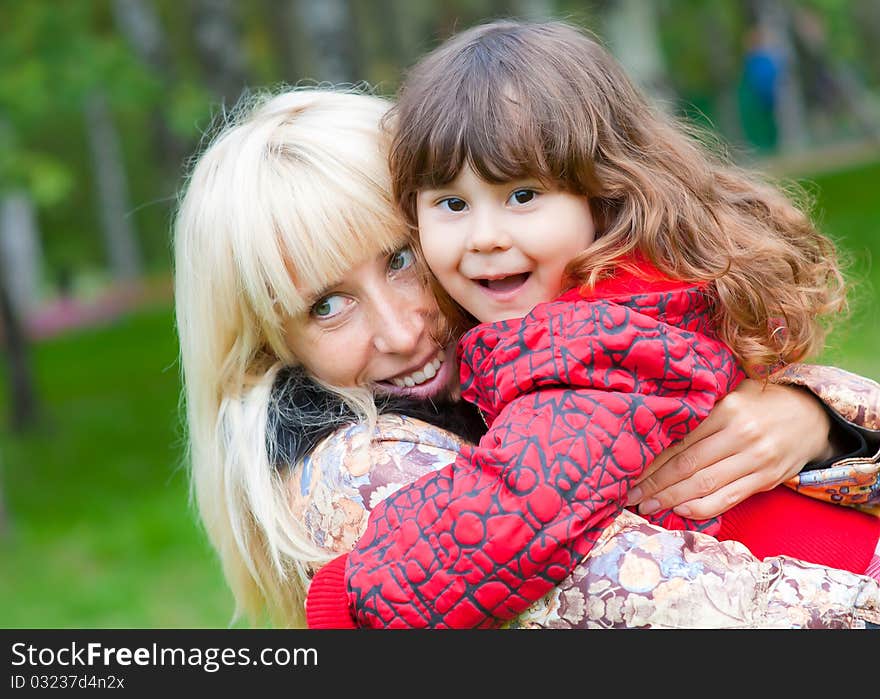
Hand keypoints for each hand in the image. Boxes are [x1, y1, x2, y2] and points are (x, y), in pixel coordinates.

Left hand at [626, 379, 833, 518]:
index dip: (653, 460)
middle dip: (656, 484)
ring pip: (706, 484)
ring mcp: (756, 460)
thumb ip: (701, 409)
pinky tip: (681, 511)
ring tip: (647, 508)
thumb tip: (654, 425)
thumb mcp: (732, 393)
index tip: (629, 472)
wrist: (812, 415)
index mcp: (727, 410)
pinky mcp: (767, 479)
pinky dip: (704, 508)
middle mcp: (741, 435)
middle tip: (630, 496)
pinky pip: (730, 497)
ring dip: (672, 499)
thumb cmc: (761, 402)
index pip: (681, 440)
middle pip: (689, 465)